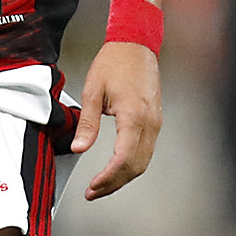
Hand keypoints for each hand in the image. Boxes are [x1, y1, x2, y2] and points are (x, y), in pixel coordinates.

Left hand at [71, 37, 162, 199]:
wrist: (136, 44)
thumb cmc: (114, 62)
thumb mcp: (93, 91)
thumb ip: (87, 123)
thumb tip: (79, 148)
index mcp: (133, 116)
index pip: (123, 159)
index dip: (108, 178)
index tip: (92, 187)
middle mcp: (149, 123)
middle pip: (135, 166)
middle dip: (114, 184)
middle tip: (93, 192)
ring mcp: (155, 122)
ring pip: (143, 161)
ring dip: (123, 177)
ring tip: (102, 185)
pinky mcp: (155, 120)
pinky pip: (146, 151)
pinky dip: (131, 165)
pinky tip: (116, 168)